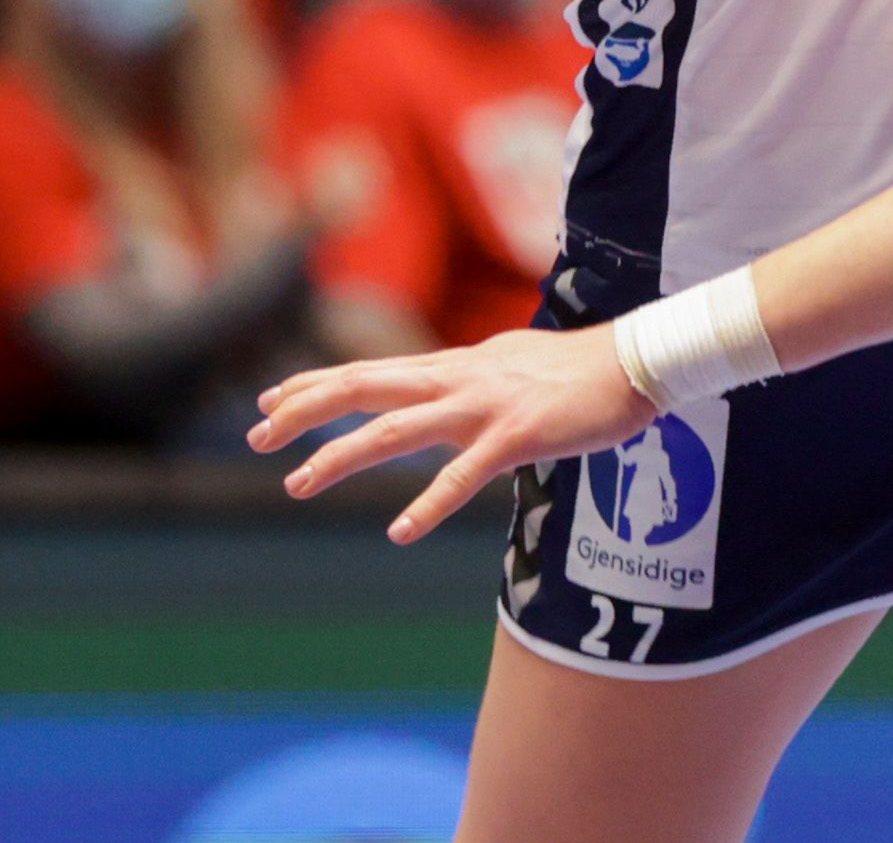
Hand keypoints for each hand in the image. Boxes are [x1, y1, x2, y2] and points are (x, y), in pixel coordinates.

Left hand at [254, 326, 656, 541]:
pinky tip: (399, 531)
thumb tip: (441, 390)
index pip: (368, 371)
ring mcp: (484, 406)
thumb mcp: (507, 364)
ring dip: (340, 457)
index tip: (268, 403)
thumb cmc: (577, 369)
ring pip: (395, 431)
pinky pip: (463, 475)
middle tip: (256, 436)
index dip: (314, 385)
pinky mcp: (517, 435)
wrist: (636, 361)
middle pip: (363, 387)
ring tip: (298, 483)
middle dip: (304, 411)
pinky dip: (428, 504)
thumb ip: (468, 379)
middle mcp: (457, 379)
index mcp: (453, 365)